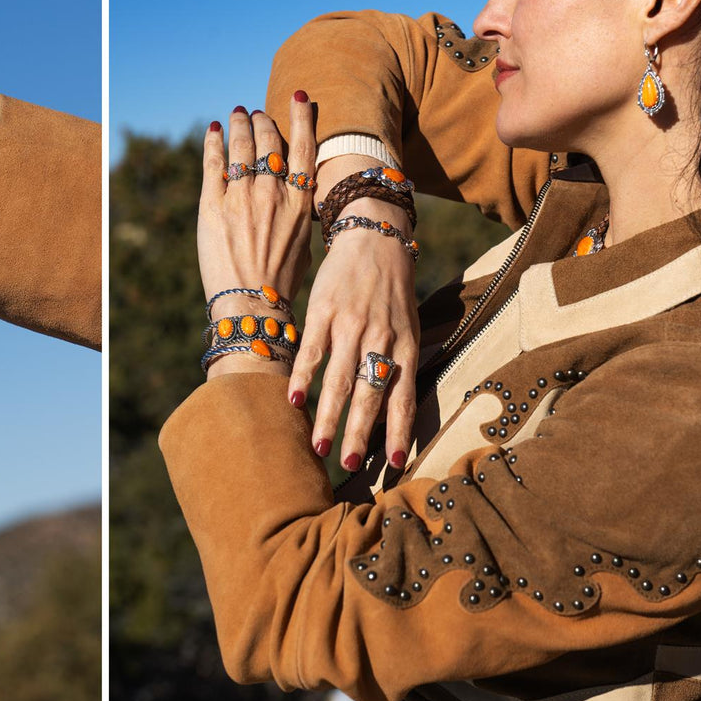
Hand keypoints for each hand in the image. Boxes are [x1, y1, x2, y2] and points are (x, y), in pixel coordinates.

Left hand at [197, 99, 315, 375]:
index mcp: (300, 202)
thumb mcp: (303, 243)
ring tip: (238, 114)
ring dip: (240, 125)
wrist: (251, 305)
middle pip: (270, 142)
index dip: (302, 118)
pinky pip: (213, 164)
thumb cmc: (282, 283)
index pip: (304, 148)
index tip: (299, 97)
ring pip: (242, 146)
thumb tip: (290, 194)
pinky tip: (213, 132)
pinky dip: (213, 143)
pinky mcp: (212, 205)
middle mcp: (272, 193)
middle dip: (264, 122)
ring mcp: (241, 197)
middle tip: (258, 115)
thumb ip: (296, 212)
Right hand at [289, 154, 419, 472]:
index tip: (394, 466)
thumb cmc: (393, 290)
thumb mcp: (408, 324)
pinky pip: (312, 351)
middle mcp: (380, 338)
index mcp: (404, 345)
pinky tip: (292, 401)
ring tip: (319, 447)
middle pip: (369, 394)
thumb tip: (390, 413)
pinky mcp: (325, 311)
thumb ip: (398, 363)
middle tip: (350, 465)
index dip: (399, 433)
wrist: (374, 234)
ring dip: (329, 416)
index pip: (403, 397)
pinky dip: (302, 377)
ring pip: (339, 379)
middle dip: (360, 433)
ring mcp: (351, 325)